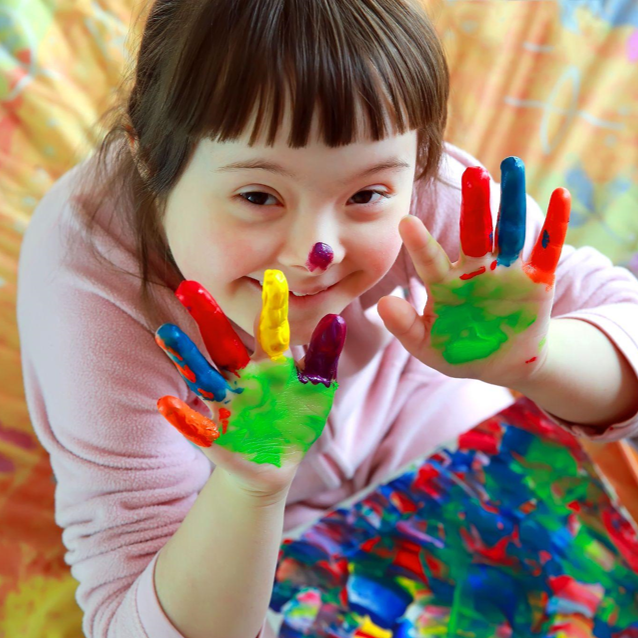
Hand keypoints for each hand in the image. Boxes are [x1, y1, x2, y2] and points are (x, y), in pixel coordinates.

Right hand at [154, 270, 346, 496]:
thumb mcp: (316, 388)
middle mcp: (242, 377)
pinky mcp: (216, 437)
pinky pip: (196, 426)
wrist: (277, 463)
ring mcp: (227, 404)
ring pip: (204, 376)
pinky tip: (166, 404)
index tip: (273, 275)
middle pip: (223, 344)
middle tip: (189, 285)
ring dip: (185, 356)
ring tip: (166, 332)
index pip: (269, 330)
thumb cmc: (297, 419)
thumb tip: (335, 318)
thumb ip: (323, 356)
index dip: (272, 306)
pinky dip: (182, 417)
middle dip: (208, 317)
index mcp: (269, 364)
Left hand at [377, 157, 570, 389]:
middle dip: (474, 205)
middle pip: (473, 232)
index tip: (406, 222)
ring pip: (509, 231)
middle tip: (472, 174)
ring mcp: (506, 271)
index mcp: (445, 284)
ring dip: (512, 201)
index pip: (430, 261)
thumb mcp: (428, 346)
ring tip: (512, 166)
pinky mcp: (537, 279)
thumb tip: (382, 304)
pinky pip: (547, 249)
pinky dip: (555, 224)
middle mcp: (474, 269)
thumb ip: (406, 327)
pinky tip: (561, 195)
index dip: (420, 243)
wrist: (501, 363)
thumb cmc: (458, 351)